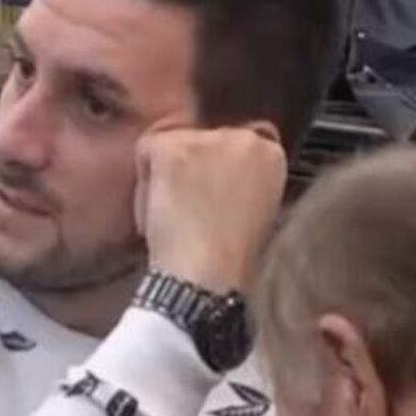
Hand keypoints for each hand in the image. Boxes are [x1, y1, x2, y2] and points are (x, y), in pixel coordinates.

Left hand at [134, 124, 286, 293]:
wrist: (209, 278)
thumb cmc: (228, 259)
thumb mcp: (255, 210)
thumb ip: (241, 179)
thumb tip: (213, 169)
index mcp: (271, 153)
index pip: (230, 139)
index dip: (211, 169)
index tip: (209, 199)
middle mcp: (245, 137)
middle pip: (197, 139)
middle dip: (187, 170)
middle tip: (191, 212)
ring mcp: (209, 139)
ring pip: (169, 145)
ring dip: (165, 177)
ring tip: (179, 217)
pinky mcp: (175, 147)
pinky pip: (145, 152)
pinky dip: (144, 184)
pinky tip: (162, 212)